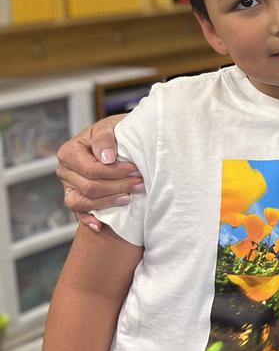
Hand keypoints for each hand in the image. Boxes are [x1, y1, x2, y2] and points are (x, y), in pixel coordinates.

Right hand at [55, 114, 137, 230]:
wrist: (118, 139)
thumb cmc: (115, 131)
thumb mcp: (110, 126)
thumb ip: (105, 138)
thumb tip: (106, 158)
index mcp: (69, 152)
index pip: (91, 170)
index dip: (115, 172)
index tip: (135, 169)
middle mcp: (65, 170)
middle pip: (89, 187)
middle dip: (118, 186)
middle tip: (140, 183)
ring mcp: (69, 186)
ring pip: (84, 202)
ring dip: (109, 201)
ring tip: (130, 198)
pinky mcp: (76, 198)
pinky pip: (78, 213)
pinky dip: (89, 219)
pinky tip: (100, 225)